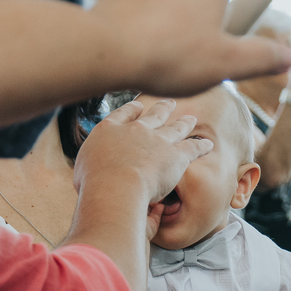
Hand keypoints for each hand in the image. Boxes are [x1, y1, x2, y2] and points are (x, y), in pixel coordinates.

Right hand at [74, 98, 211, 224]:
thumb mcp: (82, 171)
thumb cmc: (93, 183)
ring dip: (184, 123)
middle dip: (162, 108)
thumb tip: (89, 176)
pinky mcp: (176, 155)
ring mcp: (157, 140)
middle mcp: (135, 130)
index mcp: (109, 130)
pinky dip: (201, 146)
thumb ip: (90, 167)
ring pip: (175, 128)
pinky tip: (207, 144)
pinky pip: (192, 148)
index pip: (122, 115)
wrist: (116, 186)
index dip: (132, 110)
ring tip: (191, 119)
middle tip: (170, 103)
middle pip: (152, 116)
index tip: (139, 106)